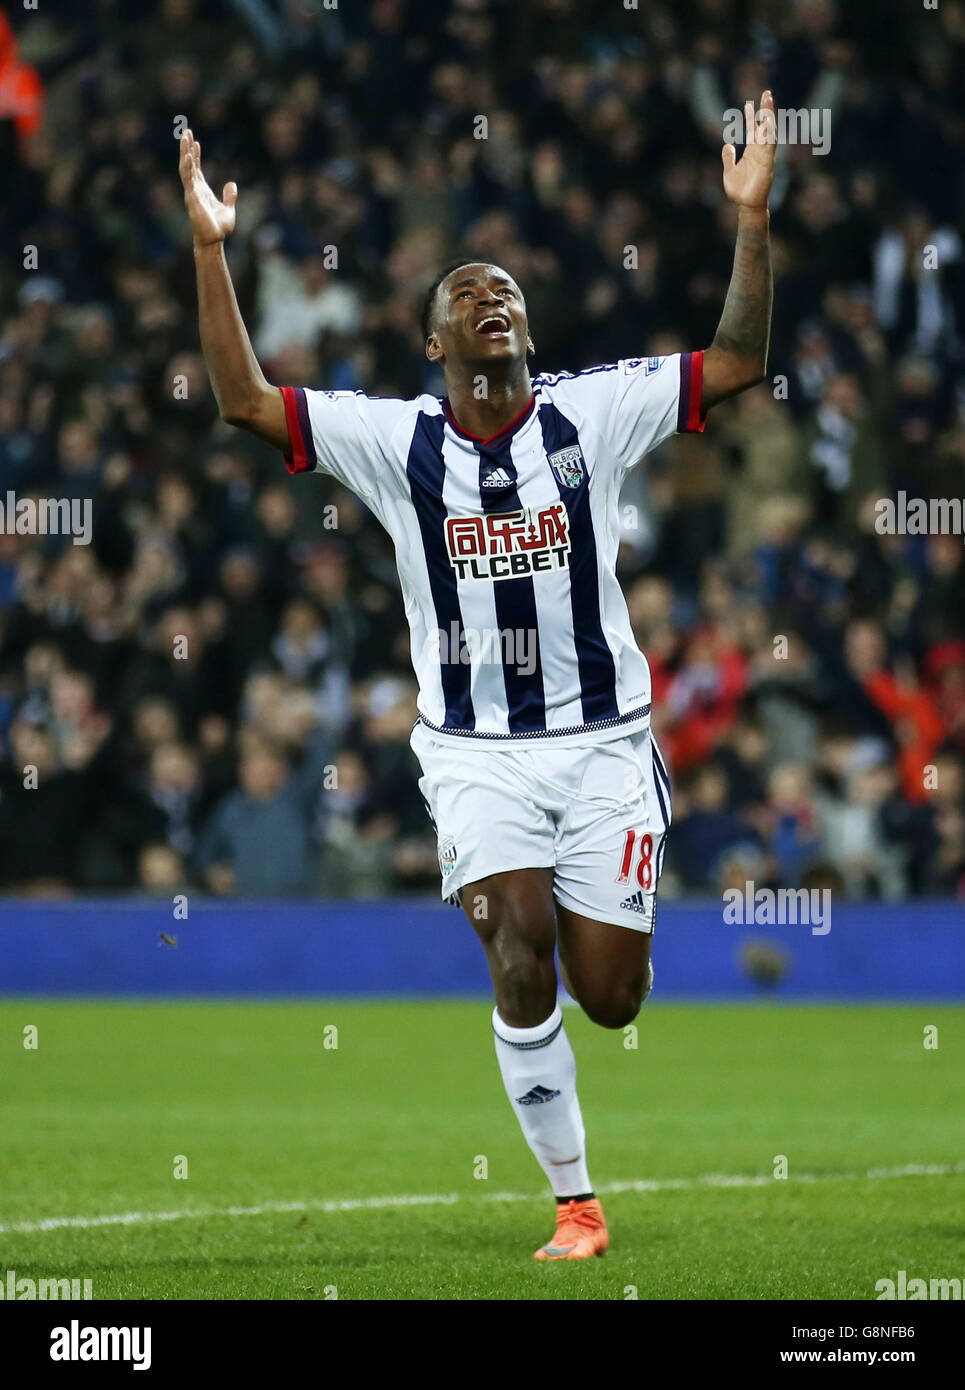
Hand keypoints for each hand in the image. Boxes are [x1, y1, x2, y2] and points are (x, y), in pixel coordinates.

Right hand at [179, 127, 236, 246]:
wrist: (214, 240)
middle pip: (188, 164)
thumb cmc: (219, 228)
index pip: (196, 168)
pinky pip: (188, 180)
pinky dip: (188, 168)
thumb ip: (230, 196)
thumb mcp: (229, 209)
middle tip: (186, 131)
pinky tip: (188, 157)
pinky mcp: (192, 198)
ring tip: (185, 138)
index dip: (195, 154)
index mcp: (202, 190)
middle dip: (187, 148)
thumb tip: (231, 184)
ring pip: (186, 168)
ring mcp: (192, 193)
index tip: (195, 141)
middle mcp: (195, 189)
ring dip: (185, 153)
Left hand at [722, 91, 776, 209]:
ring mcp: (765, 156)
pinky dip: (770, 134)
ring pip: (770, 132)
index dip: (752, 116)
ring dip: (770, 116)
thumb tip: (727, 144)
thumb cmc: (739, 190)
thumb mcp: (729, 171)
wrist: (746, 205)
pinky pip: (770, 146)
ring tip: (769, 101)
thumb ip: (728, 158)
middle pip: (765, 126)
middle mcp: (760, 150)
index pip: (753, 129)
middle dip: (766, 110)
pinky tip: (769, 122)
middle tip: (766, 93)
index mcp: (752, 151)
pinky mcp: (768, 163)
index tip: (749, 103)